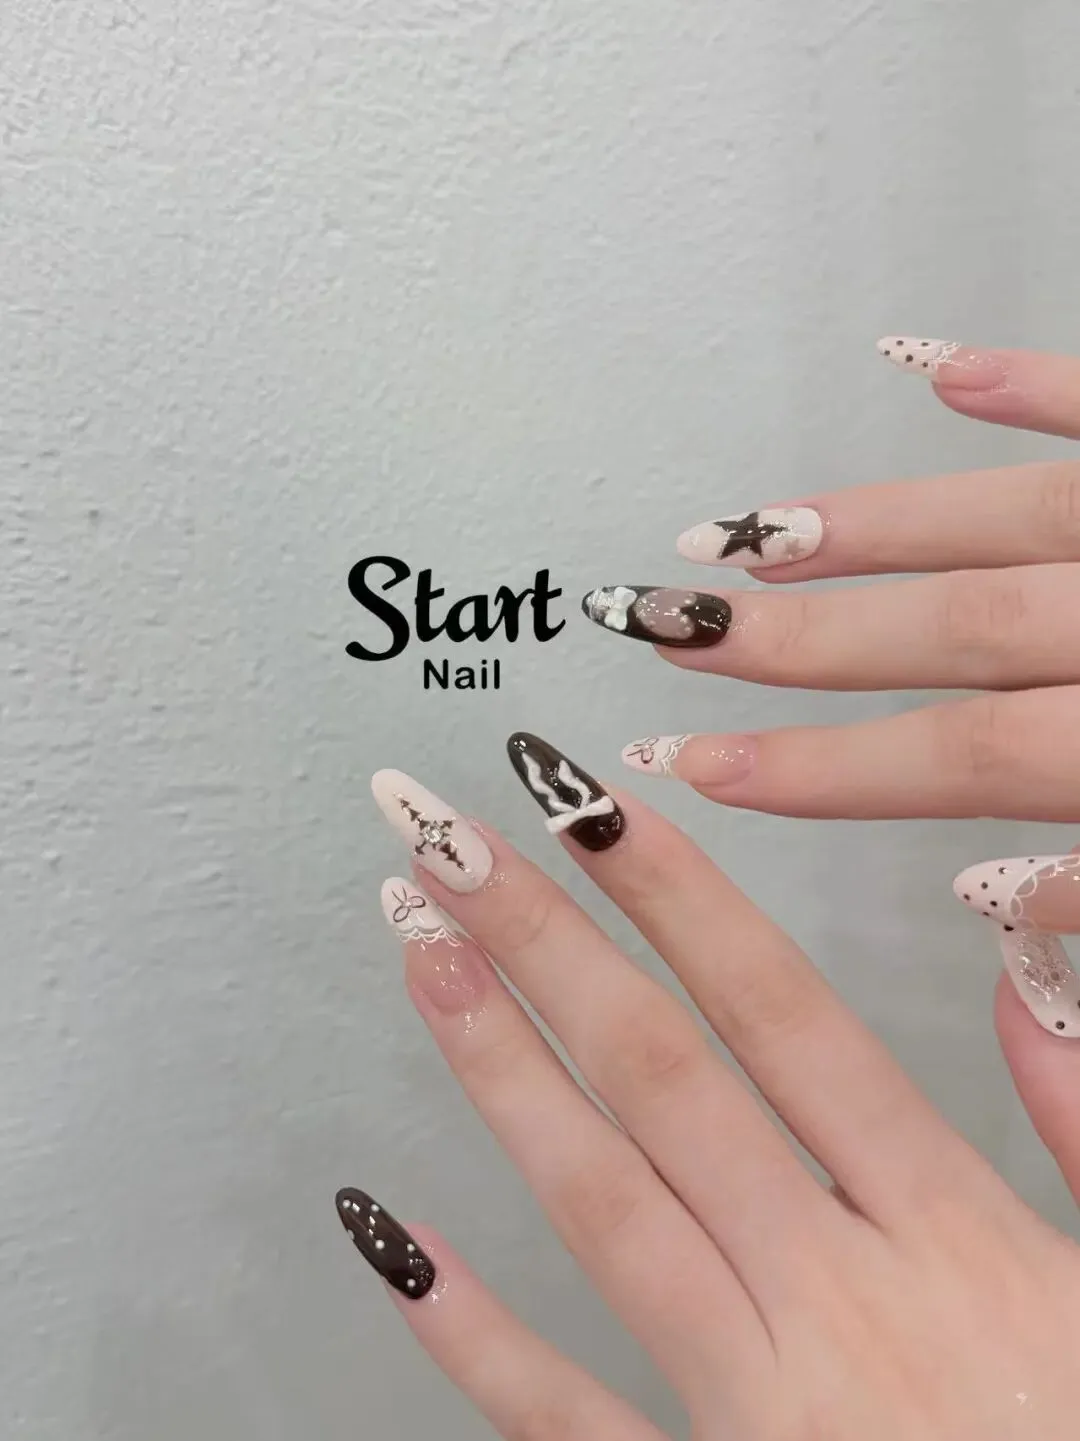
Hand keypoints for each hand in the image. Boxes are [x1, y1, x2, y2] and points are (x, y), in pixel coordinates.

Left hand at [335, 738, 1079, 1438]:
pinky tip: (388, 1234)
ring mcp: (756, 1412)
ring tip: (421, 957)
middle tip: (452, 839)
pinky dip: (472, 1331)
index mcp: (951, 1239)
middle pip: (667, 1082)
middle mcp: (836, 1305)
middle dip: (551, 944)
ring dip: (502, 1070)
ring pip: (605, 1207)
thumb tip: (1023, 968)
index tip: (591, 803)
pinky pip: (566, 1420)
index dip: (682, 899)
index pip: (787, 1019)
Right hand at [580, 340, 1079, 1044]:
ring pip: (1005, 518)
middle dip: (794, 640)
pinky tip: (932, 365)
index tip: (693, 770)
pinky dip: (1024, 384)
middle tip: (666, 631)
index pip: (959, 755)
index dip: (819, 767)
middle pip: (950, 630)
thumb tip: (988, 901)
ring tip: (741, 535)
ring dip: (868, 524)